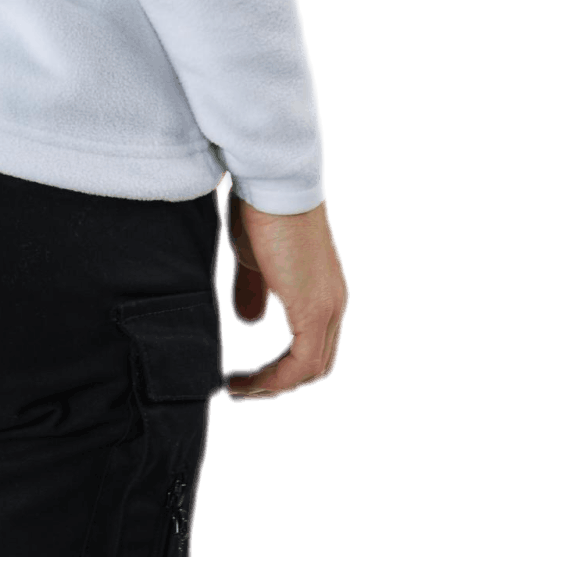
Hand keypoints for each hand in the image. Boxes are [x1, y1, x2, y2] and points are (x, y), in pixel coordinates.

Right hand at [220, 193, 347, 401]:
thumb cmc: (261, 208)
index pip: (312, 346)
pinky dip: (273, 381)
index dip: (281, 367)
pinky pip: (300, 366)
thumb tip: (251, 321)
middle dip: (277, 384)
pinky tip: (244, 382)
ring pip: (310, 370)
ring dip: (273, 387)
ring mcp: (328, 309)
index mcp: (323, 291)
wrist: (273, 181)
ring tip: (238, 391)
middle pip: (315, 366)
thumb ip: (255, 291)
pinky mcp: (313, 312)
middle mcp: (334, 305)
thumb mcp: (254, 258)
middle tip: (241, 391)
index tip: (246, 375)